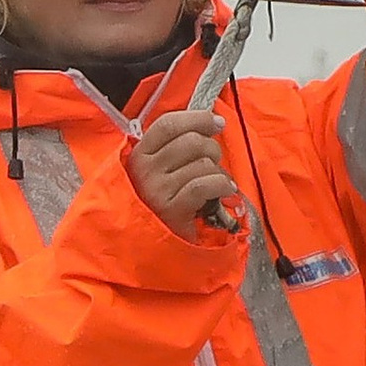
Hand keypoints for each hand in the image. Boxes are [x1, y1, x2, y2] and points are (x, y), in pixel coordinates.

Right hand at [128, 104, 240, 239]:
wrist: (149, 248)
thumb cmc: (161, 203)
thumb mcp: (159, 171)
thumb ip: (176, 146)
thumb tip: (212, 121)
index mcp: (139, 154)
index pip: (168, 124)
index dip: (197, 118)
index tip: (216, 123)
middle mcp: (144, 170)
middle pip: (191, 141)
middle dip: (212, 149)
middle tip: (213, 164)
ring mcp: (157, 191)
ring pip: (202, 163)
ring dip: (218, 172)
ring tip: (217, 183)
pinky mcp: (172, 210)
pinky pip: (205, 185)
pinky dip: (222, 185)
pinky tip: (226, 190)